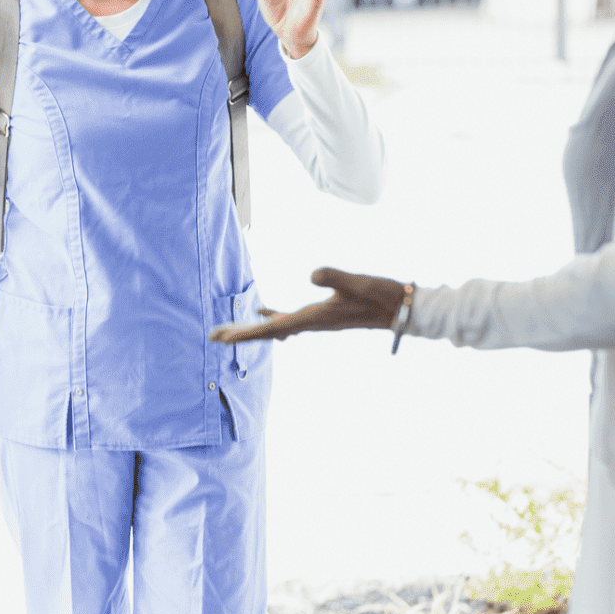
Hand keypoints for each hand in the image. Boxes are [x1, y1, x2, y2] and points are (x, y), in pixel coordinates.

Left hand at [208, 268, 407, 344]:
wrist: (401, 309)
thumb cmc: (380, 294)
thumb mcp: (357, 283)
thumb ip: (335, 278)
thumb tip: (312, 275)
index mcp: (314, 318)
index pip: (273, 329)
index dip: (246, 333)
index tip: (222, 339)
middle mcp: (312, 323)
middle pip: (269, 332)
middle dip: (242, 334)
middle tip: (213, 336)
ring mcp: (317, 321)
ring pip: (277, 328)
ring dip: (254, 328)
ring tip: (231, 330)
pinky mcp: (323, 315)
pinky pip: (290, 320)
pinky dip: (274, 318)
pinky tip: (265, 312)